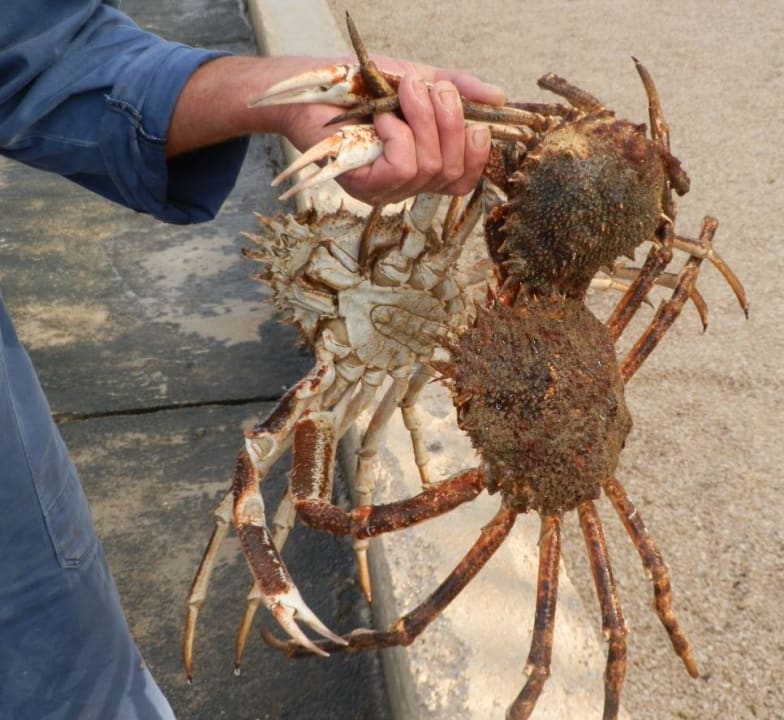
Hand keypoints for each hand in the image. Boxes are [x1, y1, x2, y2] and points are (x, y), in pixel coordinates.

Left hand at [168, 55, 504, 204]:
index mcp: (426, 165)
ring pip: (430, 166)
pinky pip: (402, 167)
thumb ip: (459, 90)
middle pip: (454, 172)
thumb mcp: (421, 80)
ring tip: (401, 91)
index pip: (467, 178)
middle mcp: (410, 185)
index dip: (478, 149)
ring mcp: (387, 190)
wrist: (315, 84)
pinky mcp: (364, 187)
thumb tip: (500, 98)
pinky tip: (380, 118)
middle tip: (425, 87)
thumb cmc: (365, 86)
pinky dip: (398, 134)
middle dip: (449, 121)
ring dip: (422, 119)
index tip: (469, 113)